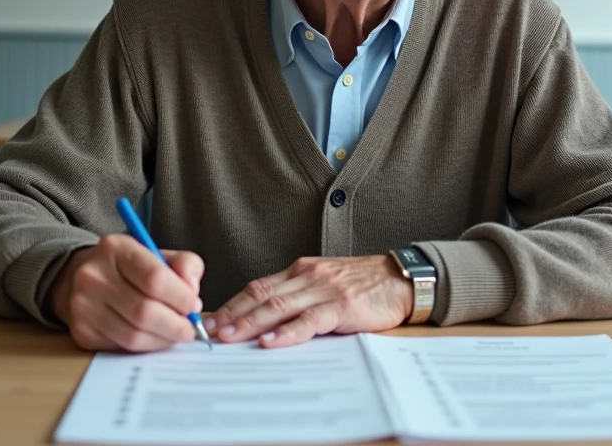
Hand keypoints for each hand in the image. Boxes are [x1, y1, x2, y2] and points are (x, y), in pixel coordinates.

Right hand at [49, 234, 204, 352]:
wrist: (82, 279)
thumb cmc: (130, 268)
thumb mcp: (159, 254)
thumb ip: (185, 265)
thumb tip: (192, 292)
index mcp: (116, 248)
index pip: (154, 278)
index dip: (180, 297)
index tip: (193, 306)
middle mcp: (93, 276)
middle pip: (144, 311)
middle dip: (175, 325)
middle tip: (189, 329)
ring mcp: (83, 306)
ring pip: (133, 335)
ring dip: (162, 340)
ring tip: (175, 334)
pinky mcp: (81, 331)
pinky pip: (121, 347)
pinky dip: (145, 346)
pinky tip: (154, 338)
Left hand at [207, 255, 412, 348]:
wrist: (401, 278)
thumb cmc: (364, 284)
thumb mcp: (325, 282)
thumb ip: (299, 294)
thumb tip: (266, 317)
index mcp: (301, 270)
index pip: (258, 285)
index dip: (233, 303)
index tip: (212, 319)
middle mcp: (308, 276)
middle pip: (262, 294)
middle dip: (233, 314)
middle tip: (210, 331)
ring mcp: (324, 289)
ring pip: (279, 306)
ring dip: (250, 322)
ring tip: (230, 337)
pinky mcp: (342, 305)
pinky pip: (309, 320)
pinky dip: (288, 332)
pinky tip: (271, 341)